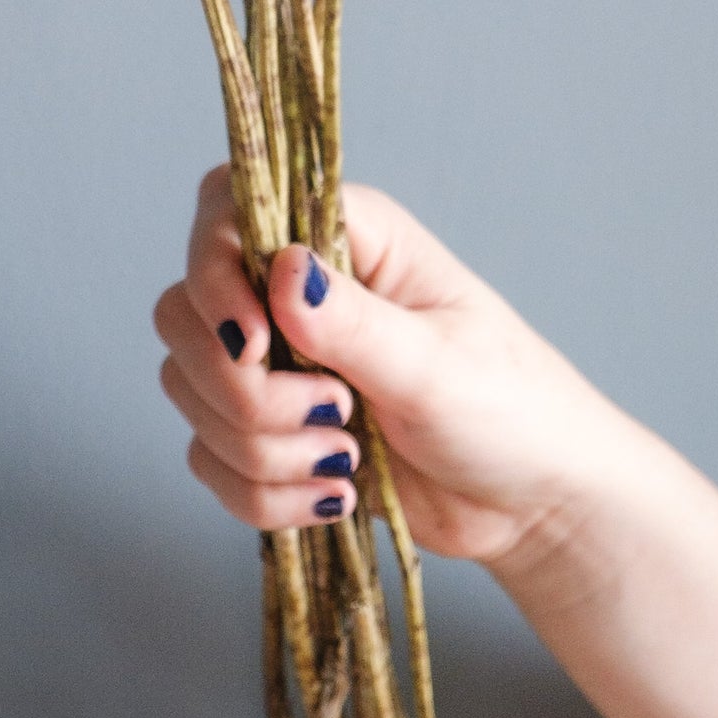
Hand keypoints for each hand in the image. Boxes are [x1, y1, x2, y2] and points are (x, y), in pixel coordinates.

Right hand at [153, 164, 641, 571]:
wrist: (531, 508)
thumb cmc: (510, 411)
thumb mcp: (437, 365)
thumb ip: (355, 323)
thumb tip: (280, 271)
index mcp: (346, 236)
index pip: (228, 209)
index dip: (215, 273)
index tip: (257, 345)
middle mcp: (296, 288)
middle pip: (186, 309)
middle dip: (240, 387)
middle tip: (334, 415)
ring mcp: (277, 361)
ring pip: (188, 388)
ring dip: (258, 446)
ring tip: (346, 462)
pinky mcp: (269, 430)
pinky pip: (208, 458)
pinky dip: (259, 493)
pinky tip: (332, 498)